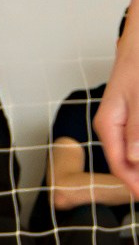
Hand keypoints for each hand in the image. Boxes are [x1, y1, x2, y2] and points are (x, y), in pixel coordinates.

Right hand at [95, 56, 138, 197]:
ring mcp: (120, 123)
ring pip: (132, 153)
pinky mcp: (130, 118)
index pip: (118, 163)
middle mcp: (111, 127)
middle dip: (138, 177)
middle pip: (125, 162)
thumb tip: (135, 159)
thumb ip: (137, 129)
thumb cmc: (138, 62)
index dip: (132, 182)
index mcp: (107, 125)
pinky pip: (135, 141)